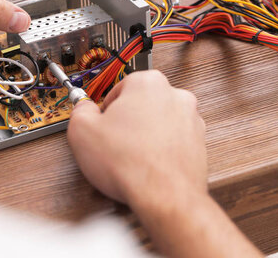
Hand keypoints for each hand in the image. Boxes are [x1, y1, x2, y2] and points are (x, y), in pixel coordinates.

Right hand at [67, 70, 206, 206]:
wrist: (163, 196)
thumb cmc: (130, 164)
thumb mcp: (82, 130)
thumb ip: (79, 111)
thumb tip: (83, 108)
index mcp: (148, 82)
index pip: (118, 88)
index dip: (105, 110)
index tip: (101, 122)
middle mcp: (175, 95)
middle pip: (140, 104)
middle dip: (127, 120)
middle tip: (113, 140)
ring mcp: (191, 120)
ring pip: (158, 122)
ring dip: (144, 135)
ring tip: (129, 156)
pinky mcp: (198, 143)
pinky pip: (172, 141)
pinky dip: (159, 150)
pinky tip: (144, 164)